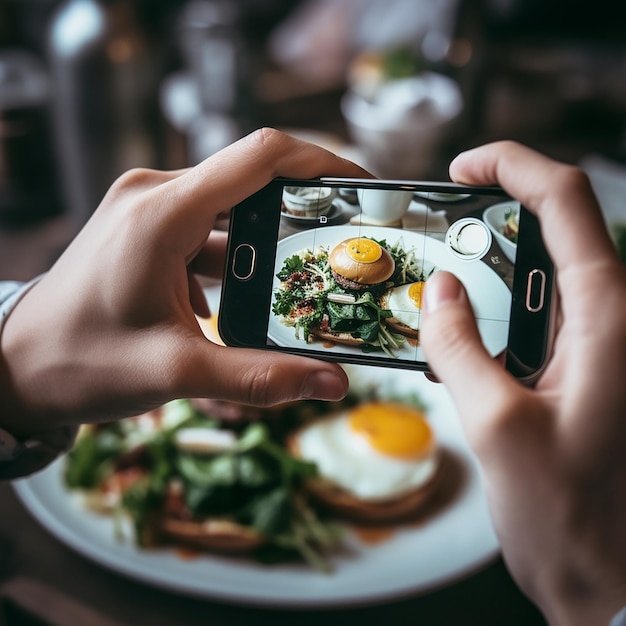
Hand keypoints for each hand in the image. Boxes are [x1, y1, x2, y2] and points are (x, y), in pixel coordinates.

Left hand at [0, 129, 368, 436]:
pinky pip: (206, 227)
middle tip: (339, 248)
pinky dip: (235, 254)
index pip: (259, 156)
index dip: (320, 164)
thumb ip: (258, 377)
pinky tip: (247, 295)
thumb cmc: (78, 362)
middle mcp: (154, 194)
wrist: (13, 366)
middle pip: (250, 180)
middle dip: (301, 212)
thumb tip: (330, 382)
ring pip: (229, 207)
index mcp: (162, 212)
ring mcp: (147, 208)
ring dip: (265, 240)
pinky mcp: (145, 227)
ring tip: (299, 279)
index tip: (360, 187)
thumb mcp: (174, 373)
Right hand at [420, 141, 625, 624]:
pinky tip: (460, 334)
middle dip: (495, 214)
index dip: (513, 168)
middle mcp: (614, 322)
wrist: (612, 582)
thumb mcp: (498, 429)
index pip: (567, 203)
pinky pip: (538, 316)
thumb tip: (439, 295)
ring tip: (441, 283)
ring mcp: (600, 347)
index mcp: (611, 321)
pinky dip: (497, 309)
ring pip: (545, 274)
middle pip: (558, 229)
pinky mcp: (584, 371)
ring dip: (492, 267)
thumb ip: (459, 351)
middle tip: (441, 226)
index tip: (464, 167)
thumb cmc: (571, 518)